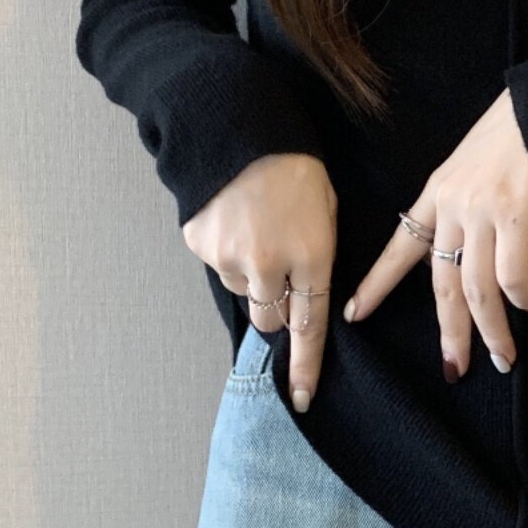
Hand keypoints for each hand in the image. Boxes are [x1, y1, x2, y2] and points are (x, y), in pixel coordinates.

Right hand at [182, 152, 336, 411]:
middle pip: (270, 320)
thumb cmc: (295, 167)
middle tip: (278, 268)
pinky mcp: (200, 245)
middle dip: (275, 306)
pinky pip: (218, 265)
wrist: (240, 128)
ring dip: (251, 274)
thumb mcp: (326, 212)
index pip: (310, 328)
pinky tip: (235, 218)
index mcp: (311, 257)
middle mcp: (269, 266)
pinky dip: (226, 251)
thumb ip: (317, 262)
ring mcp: (230, 257)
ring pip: (242, 292)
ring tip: (257, 228)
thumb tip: (303, 301)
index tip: (301, 398)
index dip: (305, 367)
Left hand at [342, 89, 527, 378]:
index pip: (400, 247)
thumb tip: (459, 249)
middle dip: (449, 333)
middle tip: (453, 369)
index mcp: (436, 194)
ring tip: (502, 357)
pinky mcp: (517, 215)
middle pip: (441, 284)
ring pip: (477, 289)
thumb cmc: (516, 135)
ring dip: (492, 330)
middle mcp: (453, 206)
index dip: (378, 285)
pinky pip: (513, 274)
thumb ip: (459, 206)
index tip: (354, 315)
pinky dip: (522, 298)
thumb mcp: (470, 167)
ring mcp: (483, 211)